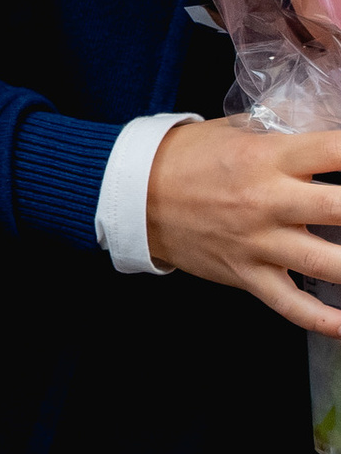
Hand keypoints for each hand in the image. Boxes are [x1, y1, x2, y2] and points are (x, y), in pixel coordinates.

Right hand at [146, 118, 340, 333]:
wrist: (133, 193)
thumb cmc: (189, 157)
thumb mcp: (238, 131)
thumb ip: (288, 135)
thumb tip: (335, 136)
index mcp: (268, 157)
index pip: (337, 150)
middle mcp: (267, 200)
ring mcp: (258, 242)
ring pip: (328, 264)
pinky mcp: (246, 274)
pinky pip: (292, 306)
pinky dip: (327, 322)